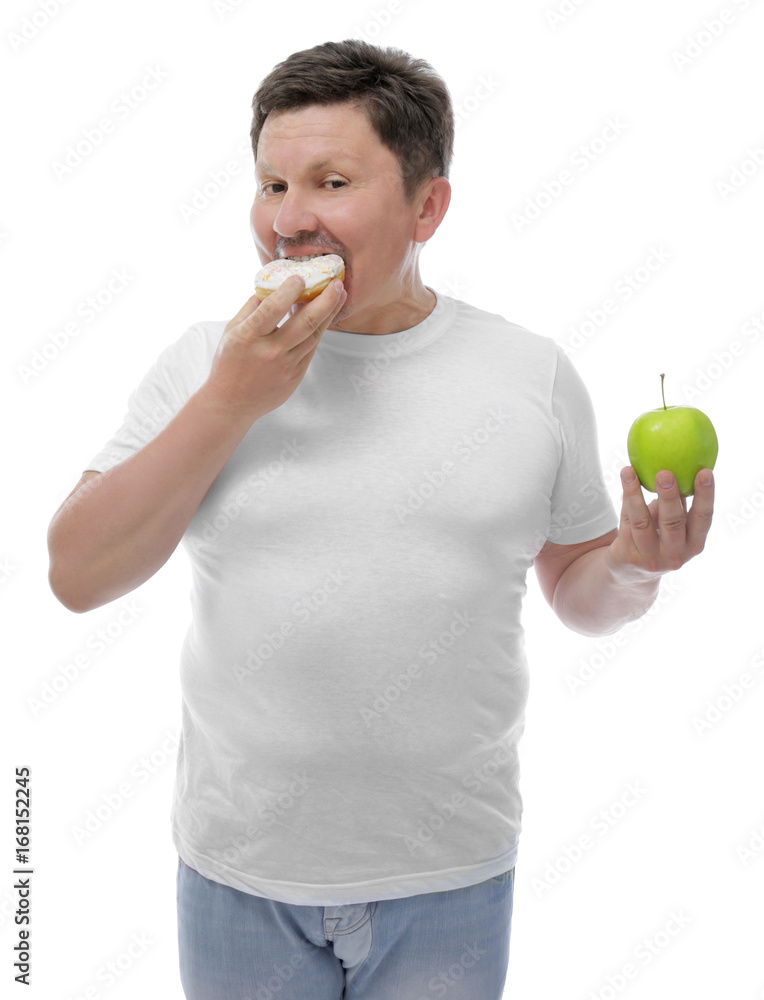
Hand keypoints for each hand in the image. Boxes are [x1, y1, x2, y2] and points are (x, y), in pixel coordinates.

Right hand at [200, 275, 346, 423]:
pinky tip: (326, 316)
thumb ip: (251, 308)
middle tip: (337, 283)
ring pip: (314, 335)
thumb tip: (272, 286)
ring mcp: (285, 366)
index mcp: (249, 337)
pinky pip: (311, 349)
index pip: (272, 309)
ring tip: (339, 295)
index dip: (288, 291)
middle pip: (305, 322)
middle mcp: (270, 351)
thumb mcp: (231, 331)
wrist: (232, 403)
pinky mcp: (295, 376)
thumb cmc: (228, 363)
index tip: (300, 277)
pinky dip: (319, 330)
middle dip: (325, 300)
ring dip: (329, 313)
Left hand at [605, 466, 714, 583]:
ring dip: (635, 494)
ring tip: (630, 470)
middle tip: (666, 472)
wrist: (630, 573)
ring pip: (641, 522)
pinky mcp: (627, 556)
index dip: (705, 496)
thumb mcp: (674, 526)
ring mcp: (650, 558)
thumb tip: (684, 461)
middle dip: (669, 496)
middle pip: (672, 523)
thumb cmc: (659, 538)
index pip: (703, 519)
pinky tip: (626, 477)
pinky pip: (625, 522)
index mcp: (694, 545)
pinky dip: (626, 499)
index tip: (705, 472)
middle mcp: (675, 555)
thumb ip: (679, 503)